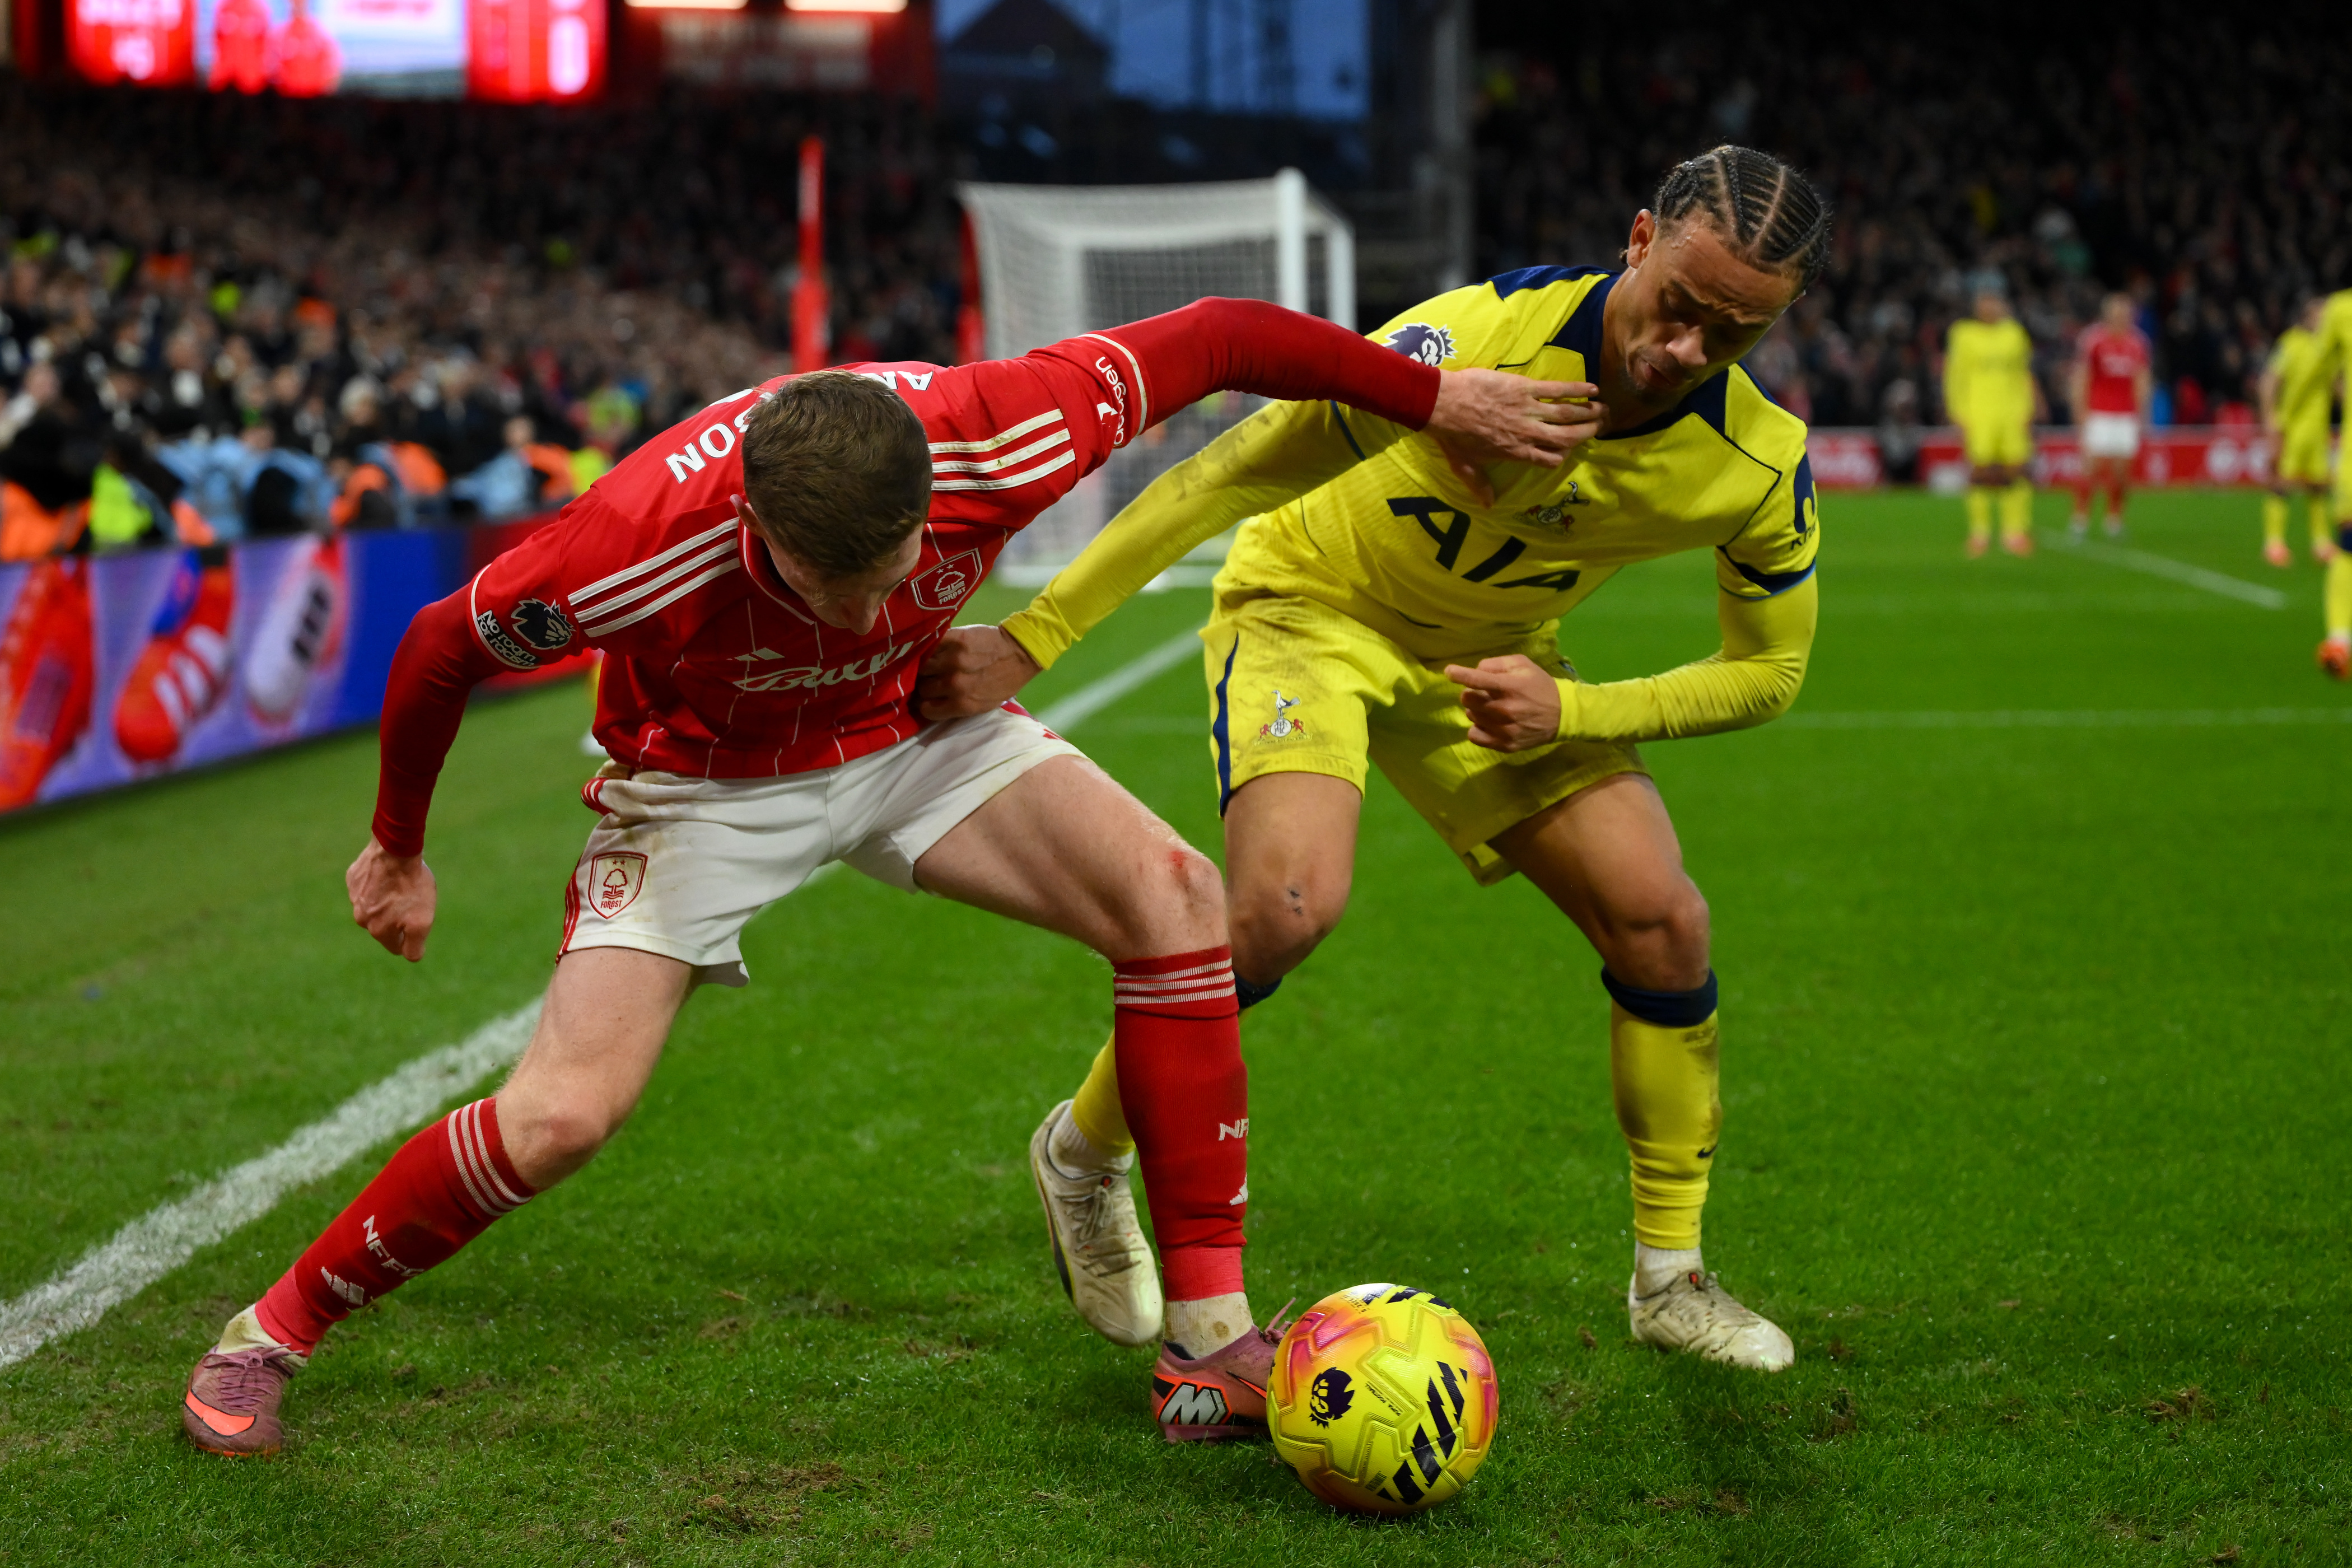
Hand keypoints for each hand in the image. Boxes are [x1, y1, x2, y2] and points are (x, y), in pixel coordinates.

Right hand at [347, 838, 436, 960]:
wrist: (395, 849)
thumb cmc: (411, 886)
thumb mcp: (422, 921)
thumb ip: (415, 945)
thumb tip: (410, 956)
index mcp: (377, 929)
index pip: (396, 947)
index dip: (410, 939)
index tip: (416, 922)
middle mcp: (361, 917)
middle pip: (384, 926)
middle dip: (398, 917)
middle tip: (410, 900)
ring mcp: (354, 896)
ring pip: (375, 906)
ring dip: (387, 900)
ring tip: (400, 885)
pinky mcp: (353, 878)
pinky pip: (368, 886)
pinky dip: (378, 883)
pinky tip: (389, 873)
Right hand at [916, 624, 1040, 720]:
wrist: (1021, 653)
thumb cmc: (1005, 682)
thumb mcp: (984, 705)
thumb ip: (957, 706)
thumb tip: (933, 704)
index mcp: (962, 704)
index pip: (927, 709)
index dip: (926, 704)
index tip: (928, 698)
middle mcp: (954, 684)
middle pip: (922, 687)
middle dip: (924, 685)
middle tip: (929, 679)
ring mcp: (953, 660)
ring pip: (922, 665)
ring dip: (924, 666)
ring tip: (930, 663)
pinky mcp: (954, 639)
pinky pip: (930, 644)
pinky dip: (928, 647)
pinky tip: (932, 649)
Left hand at [1426, 367, 1603, 469]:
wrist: (1442, 404)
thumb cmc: (1451, 436)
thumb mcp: (1464, 466)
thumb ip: (1480, 485)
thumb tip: (1488, 505)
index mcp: (1516, 453)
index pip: (1550, 459)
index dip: (1563, 455)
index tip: (1569, 450)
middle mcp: (1528, 434)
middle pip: (1567, 437)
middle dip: (1586, 432)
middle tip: (1599, 426)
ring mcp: (1528, 410)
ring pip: (1566, 414)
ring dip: (1587, 412)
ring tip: (1602, 409)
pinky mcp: (1525, 389)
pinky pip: (1557, 390)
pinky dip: (1576, 390)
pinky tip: (1591, 389)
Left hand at [1445, 654, 1562, 752]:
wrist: (1562, 715)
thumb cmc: (1540, 685)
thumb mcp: (1523, 665)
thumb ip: (1497, 663)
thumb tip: (1476, 669)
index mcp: (1510, 686)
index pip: (1477, 680)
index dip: (1459, 674)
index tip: (1449, 671)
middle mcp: (1505, 709)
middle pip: (1467, 699)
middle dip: (1471, 692)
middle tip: (1483, 692)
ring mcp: (1504, 729)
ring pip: (1471, 716)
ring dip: (1476, 710)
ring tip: (1492, 707)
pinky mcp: (1505, 744)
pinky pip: (1474, 735)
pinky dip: (1477, 728)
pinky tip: (1489, 722)